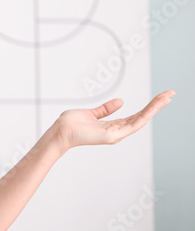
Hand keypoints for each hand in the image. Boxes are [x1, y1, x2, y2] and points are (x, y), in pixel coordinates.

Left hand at [51, 90, 174, 152]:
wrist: (60, 131)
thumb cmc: (71, 124)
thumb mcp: (91, 113)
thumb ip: (105, 109)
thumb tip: (120, 101)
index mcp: (112, 126)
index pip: (135, 116)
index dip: (148, 107)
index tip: (160, 97)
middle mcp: (117, 131)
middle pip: (142, 117)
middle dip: (157, 105)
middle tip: (171, 94)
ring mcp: (116, 135)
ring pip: (141, 119)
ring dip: (155, 108)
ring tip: (167, 97)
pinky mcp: (113, 136)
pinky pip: (133, 124)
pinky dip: (145, 115)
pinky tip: (154, 107)